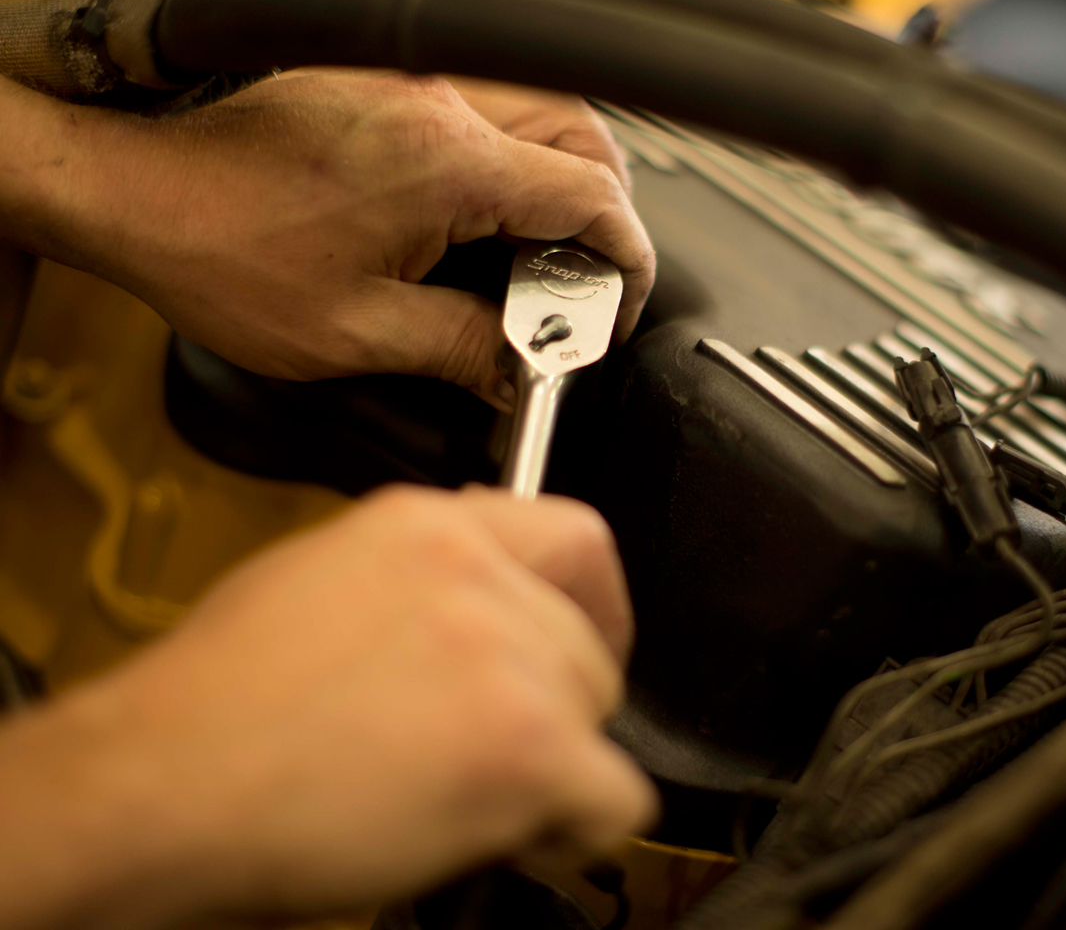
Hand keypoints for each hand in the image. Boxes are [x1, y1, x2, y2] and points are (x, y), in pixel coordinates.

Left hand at [0, 71, 654, 407]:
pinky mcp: (388, 86)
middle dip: (608, 215)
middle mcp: (438, 107)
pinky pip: (492, 104)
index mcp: (444, 166)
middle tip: (581, 283)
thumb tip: (516, 367)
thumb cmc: (221, 251)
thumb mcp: (355, 332)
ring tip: (543, 251)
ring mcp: (414, 86)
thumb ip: (459, 350)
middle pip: (587, 137)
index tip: (616, 303)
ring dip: (568, 178)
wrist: (141, 194)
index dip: (626, 258)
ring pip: (548, 108)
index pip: (591, 196)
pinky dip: (518, 156)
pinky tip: (490, 210)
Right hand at [0, 487, 655, 928]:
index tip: (584, 640)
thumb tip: (484, 596)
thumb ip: (418, 577)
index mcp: (429, 526)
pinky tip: (507, 832)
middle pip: (585, 644)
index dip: (593, 603)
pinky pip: (613, 796)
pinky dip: (575, 826)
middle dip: (556, 704)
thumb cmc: (214, 702)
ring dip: (552, 765)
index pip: (575, 537)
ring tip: (467, 795)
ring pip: (596, 717)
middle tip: (494, 749)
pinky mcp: (523, 743)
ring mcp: (507, 655)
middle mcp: (478, 575)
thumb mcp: (316, 579)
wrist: (158, 783)